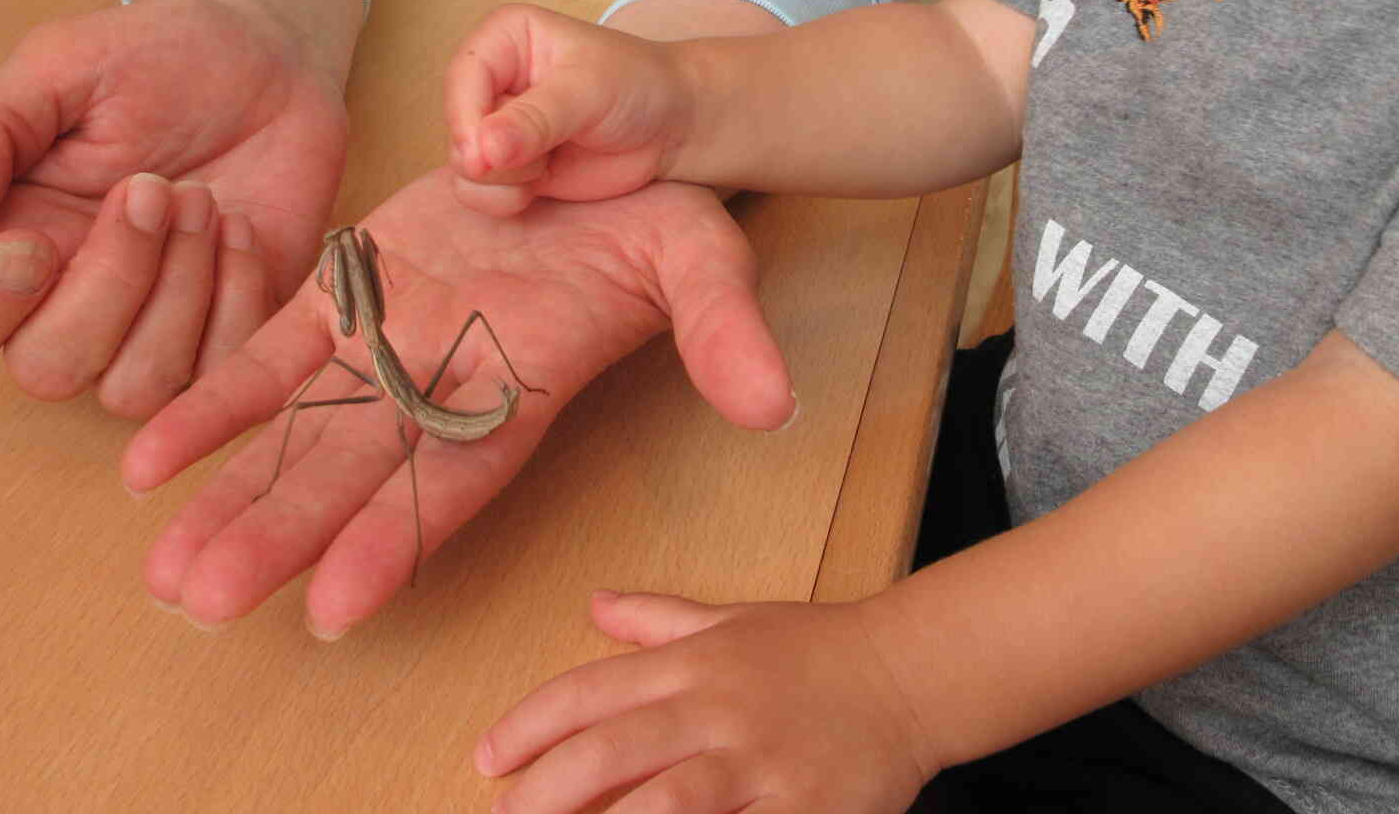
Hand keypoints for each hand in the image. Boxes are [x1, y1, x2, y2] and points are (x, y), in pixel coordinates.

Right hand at [0, 0, 349, 417]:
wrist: (267, 57)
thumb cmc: (153, 59)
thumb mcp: (57, 66)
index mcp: (0, 246)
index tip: (32, 242)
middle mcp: (65, 305)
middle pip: (48, 370)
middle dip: (109, 280)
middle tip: (151, 186)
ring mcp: (150, 330)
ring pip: (133, 387)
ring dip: (177, 289)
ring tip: (201, 197)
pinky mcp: (228, 333)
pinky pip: (221, 371)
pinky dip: (234, 298)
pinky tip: (240, 227)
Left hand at [120, 169, 794, 634]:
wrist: (599, 144)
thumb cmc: (654, 208)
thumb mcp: (698, 252)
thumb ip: (721, 325)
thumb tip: (773, 404)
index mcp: (522, 388)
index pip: (456, 480)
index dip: (398, 541)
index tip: (337, 609)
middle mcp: (445, 383)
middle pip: (354, 474)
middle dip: (281, 537)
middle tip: (204, 602)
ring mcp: (390, 338)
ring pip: (299, 431)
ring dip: (232, 493)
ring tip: (163, 569)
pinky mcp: (350, 287)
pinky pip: (272, 352)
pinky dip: (216, 403)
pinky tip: (150, 459)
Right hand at [445, 3, 692, 214]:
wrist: (673, 126)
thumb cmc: (638, 86)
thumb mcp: (588, 93)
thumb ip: (534, 120)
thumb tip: (482, 151)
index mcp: (505, 37)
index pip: (462, 77)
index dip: (467, 120)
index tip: (486, 155)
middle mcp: (492, 79)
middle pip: (458, 127)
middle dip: (492, 156)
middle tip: (542, 158)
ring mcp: (498, 125)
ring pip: (464, 166)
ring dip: (501, 180)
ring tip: (548, 166)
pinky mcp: (509, 165)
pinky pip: (479, 192)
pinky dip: (505, 199)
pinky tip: (542, 184)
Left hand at [479, 590, 936, 812]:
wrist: (911, 672)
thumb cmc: (817, 650)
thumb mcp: (734, 622)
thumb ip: (660, 619)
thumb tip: (593, 604)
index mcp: (695, 662)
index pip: (592, 690)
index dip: (529, 725)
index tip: (487, 759)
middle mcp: (719, 709)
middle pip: (612, 750)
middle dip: (544, 792)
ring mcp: (761, 763)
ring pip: (667, 802)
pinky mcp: (803, 810)